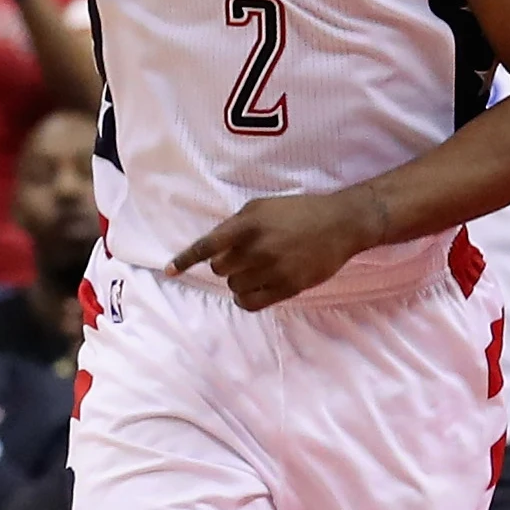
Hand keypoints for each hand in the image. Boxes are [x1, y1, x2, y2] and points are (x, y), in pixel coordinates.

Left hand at [170, 190, 384, 309]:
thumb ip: (236, 224)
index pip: (207, 247)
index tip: (169, 271)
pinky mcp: (287, 287)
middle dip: (227, 265)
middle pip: (220, 270)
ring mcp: (273, 270)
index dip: (185, 260)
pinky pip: (251, 303)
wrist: (340, 224)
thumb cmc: (299, 212)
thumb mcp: (262, 207)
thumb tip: (215, 246)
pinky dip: (246, 299)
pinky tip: (255, 290)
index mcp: (247, 225)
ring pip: (234, 287)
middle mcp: (257, 249)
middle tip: (245, 258)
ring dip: (240, 281)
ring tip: (257, 271)